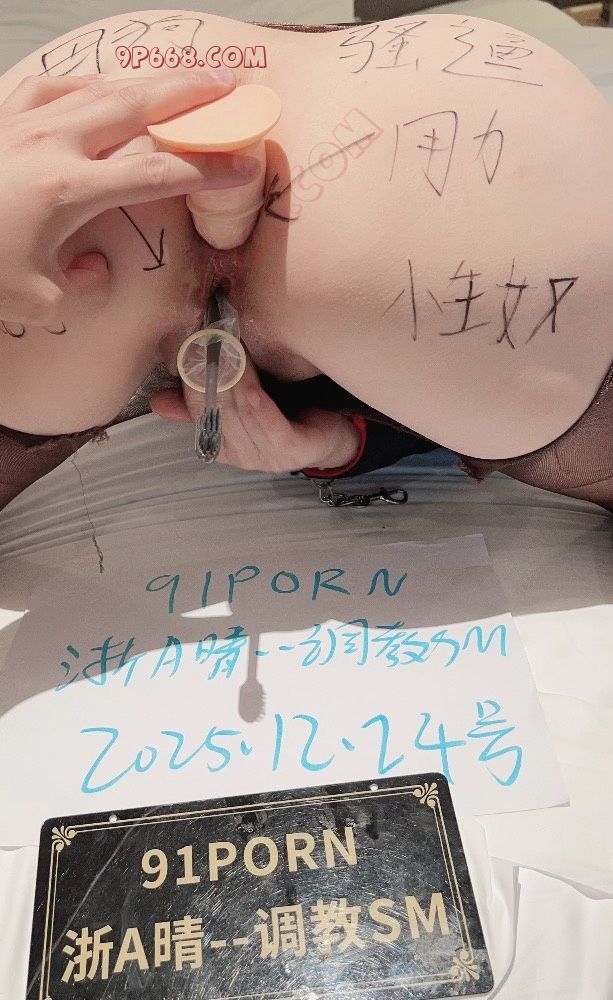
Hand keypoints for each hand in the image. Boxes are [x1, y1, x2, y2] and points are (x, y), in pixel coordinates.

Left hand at [0, 70, 259, 327]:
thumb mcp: (33, 299)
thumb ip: (81, 287)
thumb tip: (98, 268)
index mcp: (70, 190)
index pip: (158, 174)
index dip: (208, 170)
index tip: (244, 167)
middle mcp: (53, 145)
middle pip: (137, 107)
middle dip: (190, 93)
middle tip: (230, 84)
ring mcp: (24, 122)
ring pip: (100, 86)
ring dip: (146, 79)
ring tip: (179, 75)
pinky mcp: (1, 117)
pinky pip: (53, 85)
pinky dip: (86, 81)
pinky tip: (100, 83)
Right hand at [150, 347, 361, 473]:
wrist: (332, 435)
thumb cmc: (286, 414)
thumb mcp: (241, 405)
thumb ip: (203, 403)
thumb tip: (157, 400)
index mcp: (221, 445)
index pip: (196, 410)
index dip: (189, 378)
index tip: (186, 344)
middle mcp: (240, 455)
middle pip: (216, 411)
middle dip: (209, 374)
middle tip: (206, 338)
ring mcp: (266, 457)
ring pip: (241, 415)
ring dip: (233, 382)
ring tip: (227, 349)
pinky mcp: (292, 452)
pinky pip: (271, 428)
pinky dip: (258, 409)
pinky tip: (250, 390)